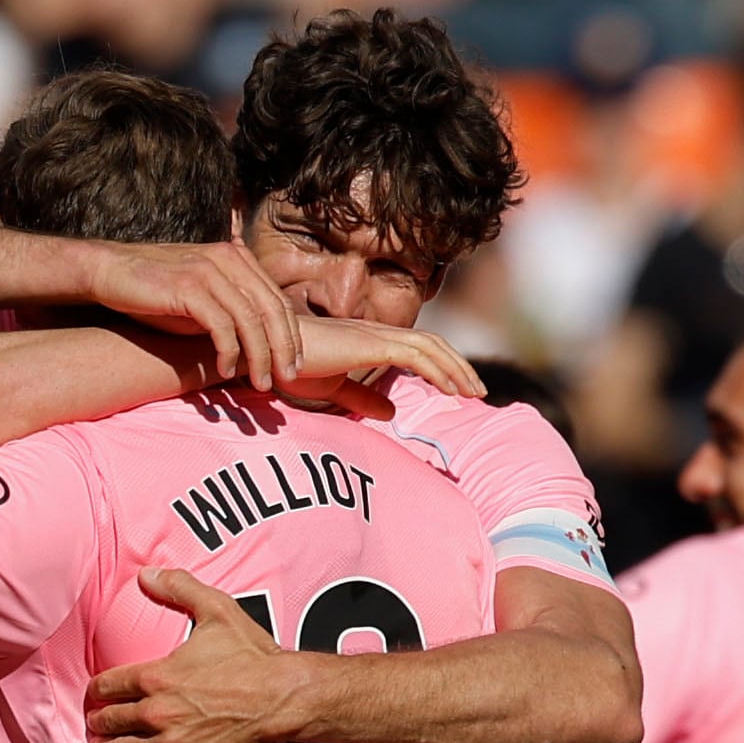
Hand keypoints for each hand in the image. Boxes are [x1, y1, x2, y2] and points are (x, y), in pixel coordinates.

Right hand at [76, 240, 306, 390]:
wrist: (109, 271)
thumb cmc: (154, 292)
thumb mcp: (200, 297)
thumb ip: (229, 311)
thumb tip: (256, 346)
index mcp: (237, 258)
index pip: (276, 300)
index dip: (290, 335)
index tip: (293, 365)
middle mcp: (229, 259)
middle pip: (271, 309)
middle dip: (284, 348)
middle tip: (288, 379)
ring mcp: (209, 270)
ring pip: (251, 319)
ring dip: (260, 356)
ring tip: (261, 383)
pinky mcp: (190, 286)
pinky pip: (222, 325)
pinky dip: (229, 352)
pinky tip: (226, 371)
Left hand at [92, 567, 312, 742]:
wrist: (283, 696)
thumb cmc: (252, 654)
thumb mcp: (216, 610)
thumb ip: (179, 588)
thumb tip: (146, 573)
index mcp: (156, 675)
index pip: (108, 686)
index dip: (97, 691)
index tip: (95, 694)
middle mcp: (157, 712)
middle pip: (111, 720)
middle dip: (99, 722)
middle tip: (95, 723)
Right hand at [276, 315, 487, 411]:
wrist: (265, 353)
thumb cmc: (290, 366)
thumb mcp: (332, 388)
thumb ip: (361, 397)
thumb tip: (391, 412)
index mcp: (368, 339)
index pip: (417, 347)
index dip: (442, 365)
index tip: (459, 390)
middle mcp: (375, 331)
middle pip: (431, 343)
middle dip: (458, 366)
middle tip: (478, 392)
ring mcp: (372, 334)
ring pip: (429, 346)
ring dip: (456, 369)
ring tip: (473, 393)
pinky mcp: (368, 344)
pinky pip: (414, 355)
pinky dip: (437, 370)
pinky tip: (450, 390)